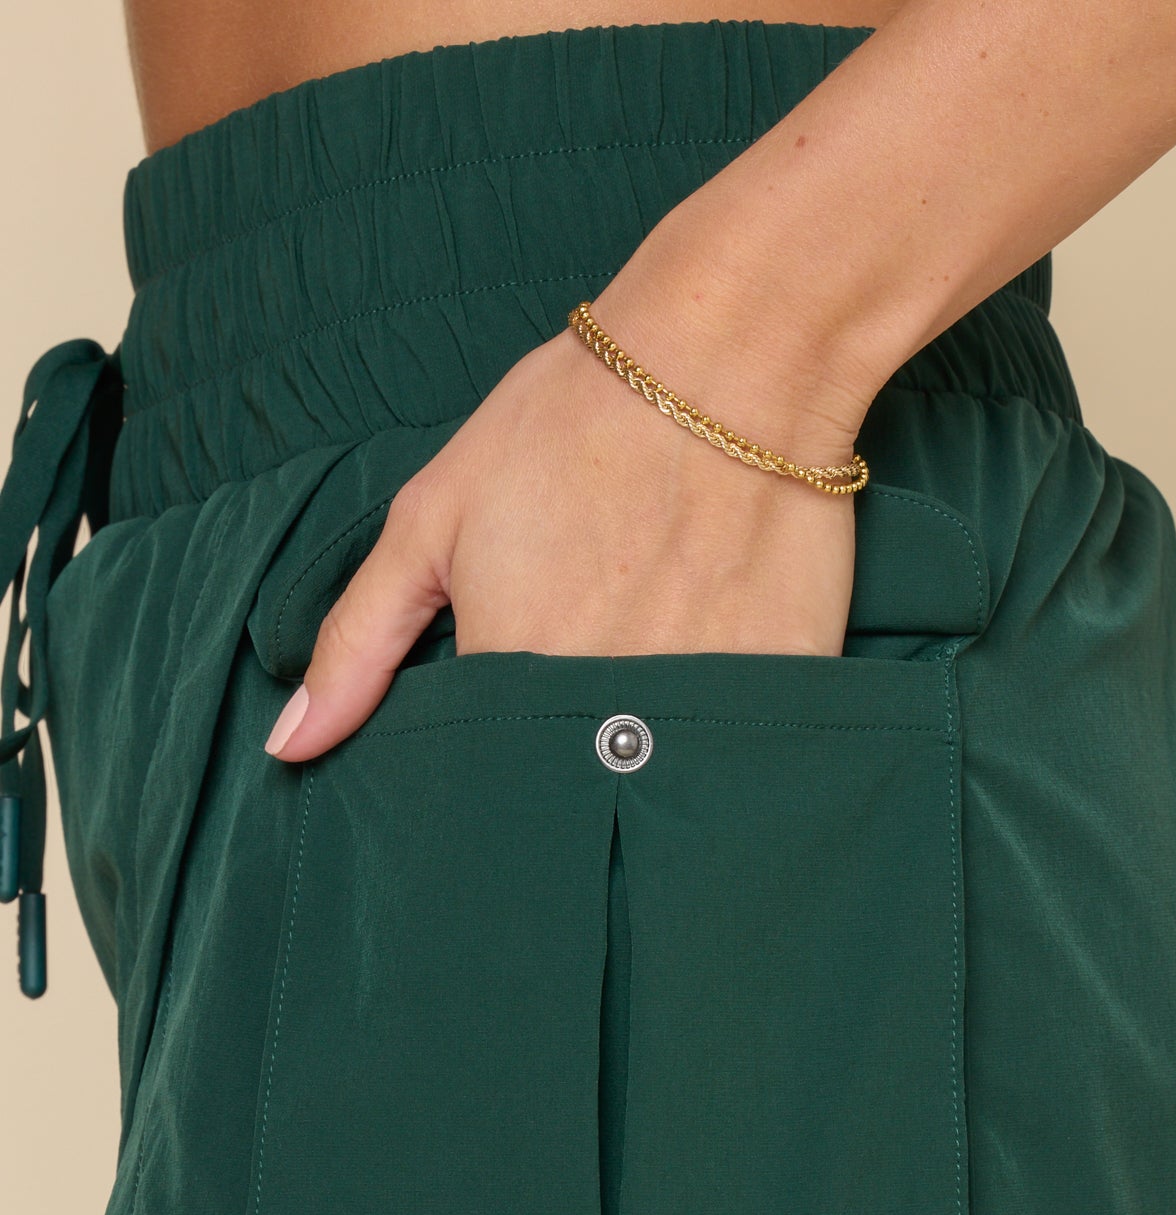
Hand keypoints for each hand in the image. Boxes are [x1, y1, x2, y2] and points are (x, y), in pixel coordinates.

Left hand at [263, 323, 864, 761]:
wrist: (733, 357)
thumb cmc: (571, 423)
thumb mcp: (432, 518)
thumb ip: (357, 641)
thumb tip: (290, 745)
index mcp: (507, 676)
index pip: (473, 773)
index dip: (478, 752)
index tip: (498, 705)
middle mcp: (600, 712)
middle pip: (562, 787)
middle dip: (557, 760)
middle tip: (585, 657)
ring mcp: (696, 706)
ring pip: (648, 781)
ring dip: (636, 753)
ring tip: (646, 653)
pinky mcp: (777, 691)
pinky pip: (735, 753)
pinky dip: (716, 735)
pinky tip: (711, 663)